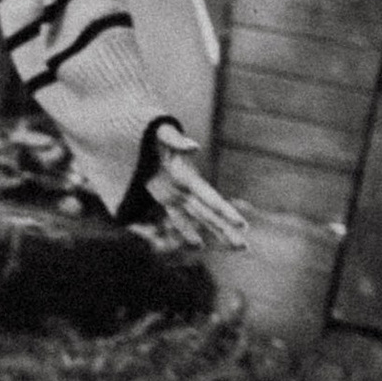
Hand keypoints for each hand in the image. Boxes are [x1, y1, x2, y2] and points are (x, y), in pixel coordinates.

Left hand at [146, 129, 246, 250]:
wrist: (136, 133)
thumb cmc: (152, 133)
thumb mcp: (161, 134)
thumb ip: (176, 141)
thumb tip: (194, 147)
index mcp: (188, 177)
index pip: (211, 199)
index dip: (226, 212)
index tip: (242, 225)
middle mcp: (187, 188)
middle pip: (210, 214)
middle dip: (226, 230)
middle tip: (245, 247)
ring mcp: (176, 194)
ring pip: (197, 218)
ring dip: (212, 233)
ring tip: (233, 247)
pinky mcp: (164, 197)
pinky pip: (176, 218)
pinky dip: (187, 231)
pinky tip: (198, 246)